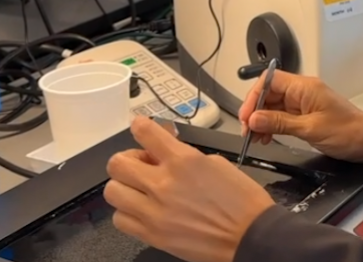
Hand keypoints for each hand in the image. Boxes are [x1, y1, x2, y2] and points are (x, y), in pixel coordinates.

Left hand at [104, 116, 275, 261]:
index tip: (140, 128)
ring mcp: (154, 211)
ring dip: (124, 186)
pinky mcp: (151, 235)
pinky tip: (143, 210)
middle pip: (117, 163)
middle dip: (128, 160)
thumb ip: (187, 157)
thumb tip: (168, 155)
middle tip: (143, 165)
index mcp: (183, 161)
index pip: (145, 132)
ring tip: (140, 190)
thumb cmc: (242, 200)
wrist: (250, 236)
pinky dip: (128, 212)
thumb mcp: (217, 164)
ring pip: (112, 192)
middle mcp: (163, 184)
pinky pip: (120, 219)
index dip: (140, 126)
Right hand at [238, 71, 362, 161]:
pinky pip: (283, 116)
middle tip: (247, 131)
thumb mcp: (310, 129)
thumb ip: (279, 123)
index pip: (269, 81)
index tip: (246, 116)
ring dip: (262, 120)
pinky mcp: (307, 115)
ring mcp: (305, 103)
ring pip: (274, 106)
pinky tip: (267, 137)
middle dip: (255, 111)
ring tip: (255, 138)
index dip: (253, 96)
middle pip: (269, 93)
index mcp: (304, 87)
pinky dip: (272, 126)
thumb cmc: (348, 132)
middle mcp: (303, 92)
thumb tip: (254, 119)